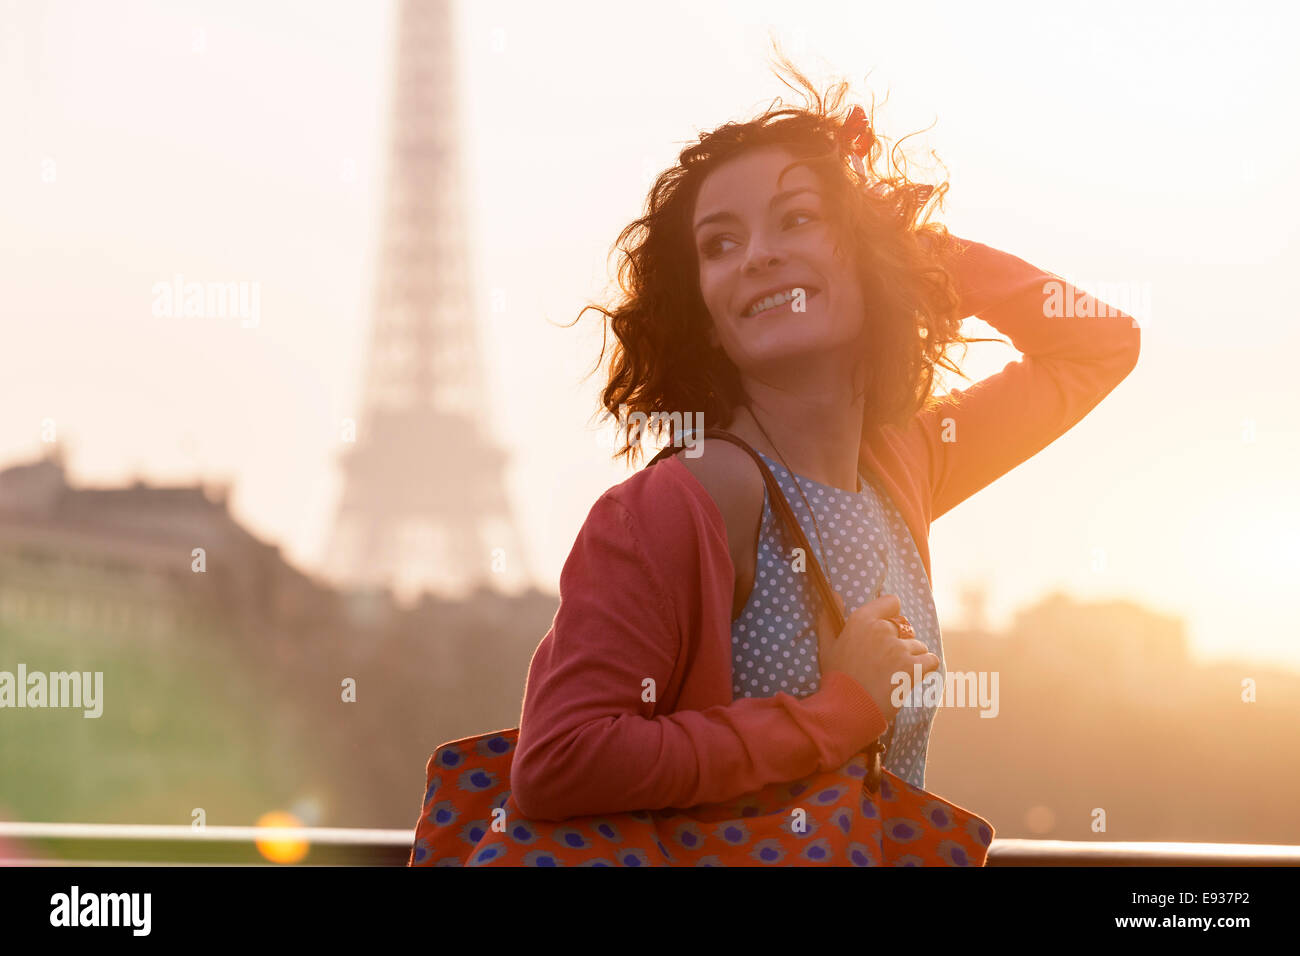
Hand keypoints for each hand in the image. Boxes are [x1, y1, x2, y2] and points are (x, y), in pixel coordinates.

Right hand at [816, 590, 938, 721]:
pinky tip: (910, 678)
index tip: (884, 632)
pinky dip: (925, 669)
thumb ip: (830, 618)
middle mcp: (882, 629)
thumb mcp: (828, 646)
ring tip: (893, 675)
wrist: (848, 710)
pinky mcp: (913, 667)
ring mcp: (899, 648)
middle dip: (900, 642)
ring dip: (911, 659)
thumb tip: (834, 594)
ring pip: (918, 646)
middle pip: (906, 627)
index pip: (892, 602)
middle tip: (885, 663)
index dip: (891, 616)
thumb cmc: (837, 678)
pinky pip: (931, 660)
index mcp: (862, 620)